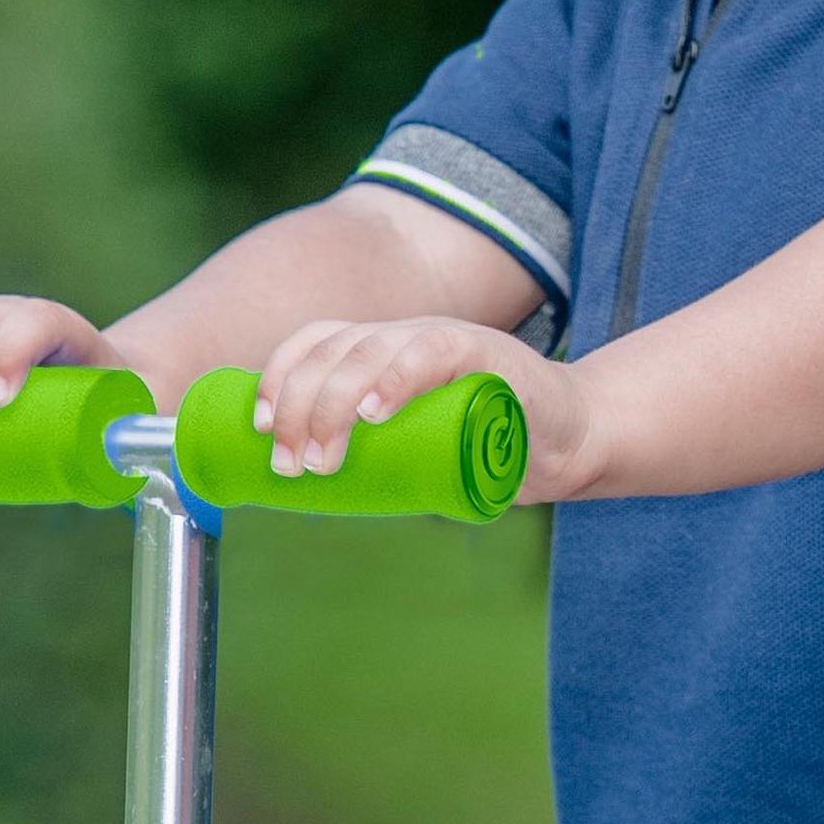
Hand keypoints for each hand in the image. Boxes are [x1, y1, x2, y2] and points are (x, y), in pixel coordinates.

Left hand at [249, 316, 568, 493]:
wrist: (567, 440)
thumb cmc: (486, 446)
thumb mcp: (417, 442)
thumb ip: (373, 451)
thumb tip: (305, 489)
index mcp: (383, 347)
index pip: (315, 341)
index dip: (277, 376)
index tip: (256, 428)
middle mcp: (405, 334)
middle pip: (332, 351)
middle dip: (296, 406)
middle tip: (289, 464)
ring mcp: (444, 339)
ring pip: (369, 353)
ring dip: (333, 405)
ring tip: (321, 457)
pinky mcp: (486, 355)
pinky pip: (431, 354)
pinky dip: (396, 380)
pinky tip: (373, 414)